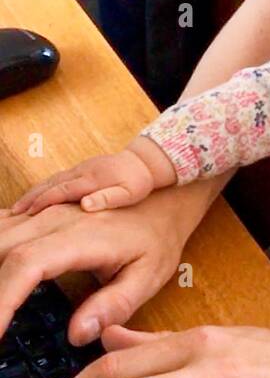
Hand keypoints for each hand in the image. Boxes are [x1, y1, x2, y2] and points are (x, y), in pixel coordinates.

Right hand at [0, 183, 210, 344]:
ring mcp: (45, 210)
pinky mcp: (40, 209)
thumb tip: (77, 335)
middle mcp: (56, 218)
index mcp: (82, 238)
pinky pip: (3, 224)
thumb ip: (114, 306)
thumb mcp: (149, 277)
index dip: (2, 300)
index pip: (26, 265)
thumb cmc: (158, 240)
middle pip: (1, 249)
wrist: (164, 198)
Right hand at [9, 137, 172, 216]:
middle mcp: (81, 172)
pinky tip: (35, 199)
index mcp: (91, 180)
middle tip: (11, 215)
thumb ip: (108, 198)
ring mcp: (80, 169)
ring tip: (16, 210)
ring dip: (32, 194)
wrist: (148, 162)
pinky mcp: (82, 170)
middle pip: (49, 186)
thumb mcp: (130, 194)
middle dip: (29, 200)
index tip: (26, 214)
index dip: (42, 203)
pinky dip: (41, 189)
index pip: (60, 192)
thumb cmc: (141, 182)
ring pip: (50, 181)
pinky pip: (56, 179)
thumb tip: (85, 206)